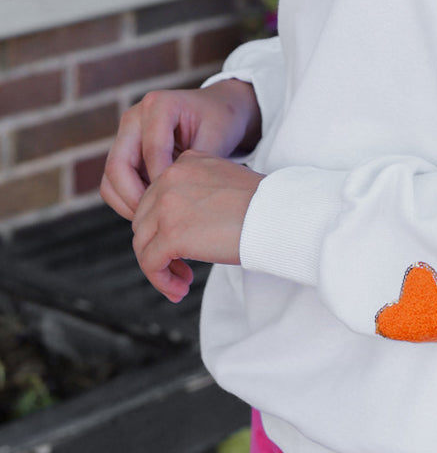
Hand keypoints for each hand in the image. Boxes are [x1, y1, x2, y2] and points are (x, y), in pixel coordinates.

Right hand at [101, 81, 261, 222]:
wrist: (217, 109)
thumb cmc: (220, 120)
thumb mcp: (217, 137)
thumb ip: (198, 164)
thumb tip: (183, 198)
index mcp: (159, 105)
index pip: (151, 151)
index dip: (163, 181)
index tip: (180, 204)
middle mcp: (134, 117)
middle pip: (117, 165)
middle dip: (135, 197)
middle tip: (159, 219)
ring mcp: (125, 136)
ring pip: (110, 179)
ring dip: (128, 203)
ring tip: (156, 219)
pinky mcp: (124, 153)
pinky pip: (114, 184)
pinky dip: (129, 201)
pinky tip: (154, 212)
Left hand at [131, 150, 263, 302]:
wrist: (278, 214)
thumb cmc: (262, 205)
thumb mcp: (222, 183)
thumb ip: (195, 193)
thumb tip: (178, 224)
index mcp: (185, 163)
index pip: (156, 198)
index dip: (164, 226)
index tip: (183, 246)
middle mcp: (169, 178)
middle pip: (144, 221)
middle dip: (158, 247)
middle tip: (182, 268)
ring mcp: (166, 205)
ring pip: (142, 244)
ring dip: (159, 267)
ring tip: (182, 282)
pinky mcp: (170, 234)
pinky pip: (150, 263)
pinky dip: (161, 280)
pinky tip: (181, 290)